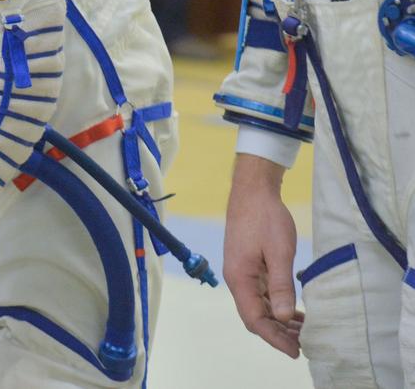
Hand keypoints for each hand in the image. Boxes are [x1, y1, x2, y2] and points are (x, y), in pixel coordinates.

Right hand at [224, 153, 302, 357]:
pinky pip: (262, 295)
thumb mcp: (278, 252)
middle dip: (279, 333)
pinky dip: (277, 306)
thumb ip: (280, 286)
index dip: (275, 338)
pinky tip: (294, 311)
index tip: (296, 351)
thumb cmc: (265, 218)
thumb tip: (282, 317)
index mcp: (239, 278)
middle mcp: (237, 279)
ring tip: (305, 331)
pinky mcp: (249, 266)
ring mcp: (242, 273)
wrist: (252, 191)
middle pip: (255, 317)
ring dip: (279, 321)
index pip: (255, 319)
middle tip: (305, 345)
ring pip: (259, 307)